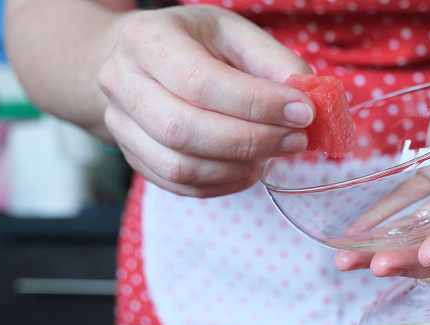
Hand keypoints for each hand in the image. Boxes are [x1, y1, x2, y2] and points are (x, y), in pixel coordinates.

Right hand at [97, 5, 314, 197]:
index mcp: (146, 39)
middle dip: (252, 140)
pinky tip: (249, 167)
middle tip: (296, 139)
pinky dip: (223, 183)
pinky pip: (180, 185)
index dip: (257, 104)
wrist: (137, 61)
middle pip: (184, 129)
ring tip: (275, 152)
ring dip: (238, 166)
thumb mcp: (234, 34)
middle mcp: (121, 83)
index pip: (201, 82)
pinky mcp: (134, 158)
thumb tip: (309, 98)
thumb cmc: (193, 44)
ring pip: (180, 166)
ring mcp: (120, 126)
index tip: (303, 112)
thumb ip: (273, 62)